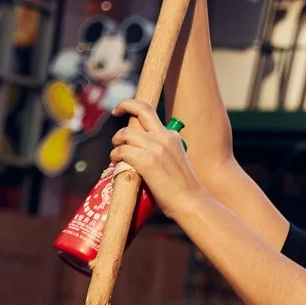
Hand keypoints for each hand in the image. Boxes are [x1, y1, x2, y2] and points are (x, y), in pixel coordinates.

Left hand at [110, 97, 203, 211]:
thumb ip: (162, 151)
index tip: (124, 109)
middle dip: (125, 105)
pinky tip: (117, 164)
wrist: (190, 200)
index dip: (135, 107)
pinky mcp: (146, 161)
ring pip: (126, 133)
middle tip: (115, 111)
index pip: (151, 114)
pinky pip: (122, 151)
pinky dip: (115, 156)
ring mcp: (156, 148)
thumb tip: (140, 152)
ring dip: (116, 142)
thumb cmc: (181, 186)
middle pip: (141, 109)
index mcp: (173, 135)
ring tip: (116, 154)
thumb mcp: (176, 160)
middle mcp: (164, 137)